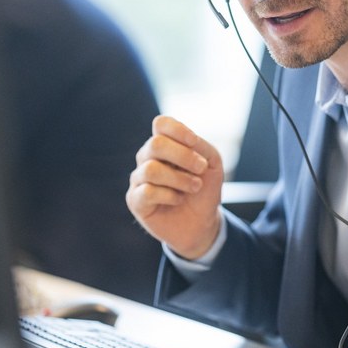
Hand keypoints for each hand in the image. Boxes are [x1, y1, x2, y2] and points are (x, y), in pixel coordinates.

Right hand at [126, 115, 224, 259]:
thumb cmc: (204, 189)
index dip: (178, 130)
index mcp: (165, 144)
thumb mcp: (212, 165)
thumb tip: (188, 141)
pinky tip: (177, 200)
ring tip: (194, 187)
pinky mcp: (135, 199)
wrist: (201, 223)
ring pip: (152, 169)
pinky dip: (169, 196)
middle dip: (183, 156)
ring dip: (180, 179)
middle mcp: (148, 157)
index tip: (195, 143)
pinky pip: (148, 191)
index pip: (161, 124)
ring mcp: (139, 178)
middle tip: (201, 169)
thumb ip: (201, 147)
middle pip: (156, 144)